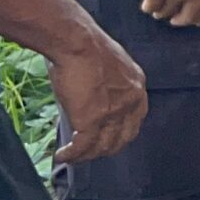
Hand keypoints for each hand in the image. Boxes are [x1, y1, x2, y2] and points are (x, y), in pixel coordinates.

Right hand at [50, 33, 146, 163]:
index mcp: (137, 86)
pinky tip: (62, 156)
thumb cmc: (86, 46)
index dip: (122, 134)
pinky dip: (72, 155)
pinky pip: (83, 146)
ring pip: (103, 146)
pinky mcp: (93, 119)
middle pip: (123, 138)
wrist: (77, 42)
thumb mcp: (111, 64)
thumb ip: (111, 83)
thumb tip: (96, 95)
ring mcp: (114, 112)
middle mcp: (131, 101)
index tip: (109, 139)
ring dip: (86, 156)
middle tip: (90, 153)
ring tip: (73, 157)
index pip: (136, 120)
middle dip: (106, 149)